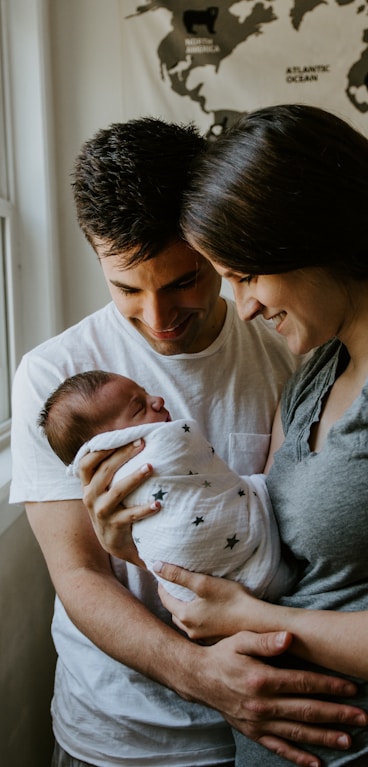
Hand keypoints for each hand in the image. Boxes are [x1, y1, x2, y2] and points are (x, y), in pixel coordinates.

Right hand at [79, 441, 159, 562]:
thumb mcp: (106, 489)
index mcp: (88, 485)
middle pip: (105, 471)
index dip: (101, 449)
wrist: (114, 543)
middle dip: (123, 455)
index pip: (87, 463)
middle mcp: (91, 497)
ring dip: (134, 477)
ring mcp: (101, 512)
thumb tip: (136, 441)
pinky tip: (158, 504)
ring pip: (117, 491)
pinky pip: (130, 515)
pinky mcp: (114, 526)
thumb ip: (112, 470)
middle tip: (142, 444)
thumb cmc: (115, 507)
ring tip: (150, 467)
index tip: (122, 438)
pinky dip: (144, 509)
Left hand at [156, 563, 250, 640]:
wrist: (257, 623)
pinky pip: (198, 628)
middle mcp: (190, 630)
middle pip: (174, 612)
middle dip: (172, 599)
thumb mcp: (203, 582)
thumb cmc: (232, 600)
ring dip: (183, 610)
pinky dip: (195, 619)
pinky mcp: (213, 640)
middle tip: (174, 587)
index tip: (163, 576)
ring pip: (185, 622)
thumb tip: (156, 566)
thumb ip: (178, 575)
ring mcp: (202, 638)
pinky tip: (204, 612)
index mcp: (185, 616)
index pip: (165, 599)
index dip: (162, 586)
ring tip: (188, 598)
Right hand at [197, 631, 365, 766]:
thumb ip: (265, 640)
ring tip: (348, 739)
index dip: (329, 686)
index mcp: (262, 679)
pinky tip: (317, 763)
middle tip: (361, 717)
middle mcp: (262, 704)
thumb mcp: (240, 640)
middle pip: (306, 710)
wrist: (198, 678)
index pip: (303, 683)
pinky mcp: (253, 732)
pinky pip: (279, 748)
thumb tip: (288, 638)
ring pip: (297, 732)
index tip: (351, 688)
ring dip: (324, 736)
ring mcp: (258, 722)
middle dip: (337, 714)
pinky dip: (298, 757)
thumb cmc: (222, 654)